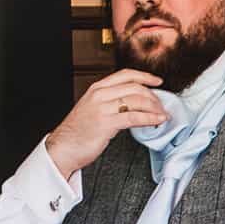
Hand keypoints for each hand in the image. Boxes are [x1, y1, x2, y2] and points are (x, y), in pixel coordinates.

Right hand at [46, 68, 166, 175]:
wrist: (62, 148)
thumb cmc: (77, 133)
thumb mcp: (92, 109)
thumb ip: (109, 103)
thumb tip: (132, 104)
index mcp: (96, 89)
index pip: (125, 75)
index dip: (145, 76)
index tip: (157, 81)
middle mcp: (99, 95)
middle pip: (135, 87)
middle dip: (153, 96)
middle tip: (161, 105)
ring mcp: (102, 108)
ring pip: (137, 100)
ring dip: (154, 107)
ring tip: (162, 115)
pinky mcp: (106, 123)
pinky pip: (134, 117)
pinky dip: (150, 118)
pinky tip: (157, 121)